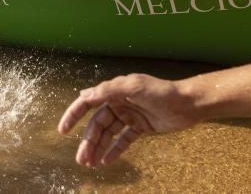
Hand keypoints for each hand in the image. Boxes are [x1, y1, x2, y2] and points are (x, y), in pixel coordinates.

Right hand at [58, 74, 197, 167]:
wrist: (188, 103)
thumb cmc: (162, 91)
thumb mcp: (134, 86)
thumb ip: (109, 89)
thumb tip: (84, 94)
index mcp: (115, 91)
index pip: (88, 103)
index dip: (73, 115)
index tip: (62, 130)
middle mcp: (120, 103)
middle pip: (97, 125)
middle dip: (88, 142)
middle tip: (81, 160)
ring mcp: (130, 116)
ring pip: (109, 134)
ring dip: (99, 148)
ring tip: (90, 164)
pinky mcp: (141, 127)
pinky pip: (124, 140)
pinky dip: (115, 150)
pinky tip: (107, 161)